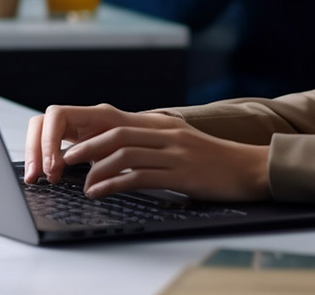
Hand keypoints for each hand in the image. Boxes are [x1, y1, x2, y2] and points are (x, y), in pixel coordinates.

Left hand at [23, 104, 270, 201]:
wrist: (250, 169)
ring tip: (81, 185)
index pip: (118, 122)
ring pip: (124, 153)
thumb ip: (156, 146)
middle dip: (85, 148)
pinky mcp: (181, 173)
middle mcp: (167, 134)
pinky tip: (101, 193)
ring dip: (96, 169)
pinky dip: (115, 184)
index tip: (70, 148)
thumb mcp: (183, 147)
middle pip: (115, 133)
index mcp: (164, 126)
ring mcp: (175, 152)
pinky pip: (140, 176)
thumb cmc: (215, 164)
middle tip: (63, 164)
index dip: (90, 133)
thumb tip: (123, 156)